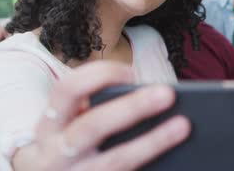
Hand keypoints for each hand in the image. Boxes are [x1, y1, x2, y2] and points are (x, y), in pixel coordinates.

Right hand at [12, 61, 190, 170]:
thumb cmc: (70, 149)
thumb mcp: (70, 128)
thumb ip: (98, 112)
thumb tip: (152, 96)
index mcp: (50, 124)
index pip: (67, 90)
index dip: (100, 76)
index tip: (133, 73)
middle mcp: (55, 152)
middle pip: (93, 125)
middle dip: (131, 107)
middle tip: (168, 94)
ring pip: (115, 160)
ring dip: (152, 142)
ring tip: (183, 126)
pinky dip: (151, 164)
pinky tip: (175, 158)